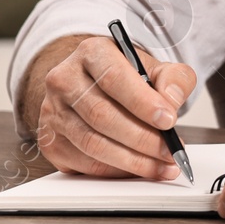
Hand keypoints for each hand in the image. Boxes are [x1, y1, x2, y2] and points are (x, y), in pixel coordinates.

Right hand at [34, 35, 196, 180]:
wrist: (95, 85)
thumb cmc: (128, 77)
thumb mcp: (157, 68)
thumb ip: (173, 79)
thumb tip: (171, 101)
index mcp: (92, 53)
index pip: (114, 78)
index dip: (143, 103)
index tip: (169, 121)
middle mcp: (64, 80)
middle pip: (102, 115)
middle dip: (143, 138)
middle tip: (171, 151)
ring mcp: (53, 112)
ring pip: (93, 143)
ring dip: (133, 160)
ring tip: (163, 165)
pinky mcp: (51, 142)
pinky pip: (84, 163)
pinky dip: (116, 170)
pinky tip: (140, 169)